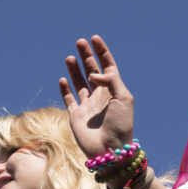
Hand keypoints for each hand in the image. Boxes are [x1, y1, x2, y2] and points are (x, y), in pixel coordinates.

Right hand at [58, 35, 134, 157]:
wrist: (110, 150)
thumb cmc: (121, 125)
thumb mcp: (124, 98)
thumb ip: (111, 81)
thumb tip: (95, 73)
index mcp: (113, 91)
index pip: (107, 66)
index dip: (101, 52)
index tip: (95, 39)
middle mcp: (100, 96)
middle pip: (91, 71)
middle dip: (86, 56)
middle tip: (79, 42)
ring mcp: (87, 106)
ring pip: (79, 82)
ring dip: (74, 69)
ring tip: (70, 57)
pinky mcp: (75, 116)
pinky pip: (69, 98)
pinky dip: (65, 88)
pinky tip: (63, 78)